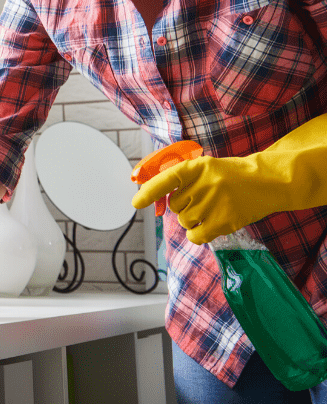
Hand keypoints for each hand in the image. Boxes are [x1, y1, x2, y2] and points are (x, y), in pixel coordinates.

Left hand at [131, 115, 326, 244]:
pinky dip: (197, 234)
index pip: (165, 180)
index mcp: (196, 168)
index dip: (148, 192)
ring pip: (184, 221)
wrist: (266, 181)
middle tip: (203, 199)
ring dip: (192, 219)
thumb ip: (182, 179)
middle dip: (184, 206)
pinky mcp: (224, 222)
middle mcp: (203, 185)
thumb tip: (154, 196)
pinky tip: (209, 226)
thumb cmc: (230, 175)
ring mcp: (213, 204)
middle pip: (174, 206)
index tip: (135, 203)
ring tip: (211, 208)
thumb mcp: (205, 167)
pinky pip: (196, 236)